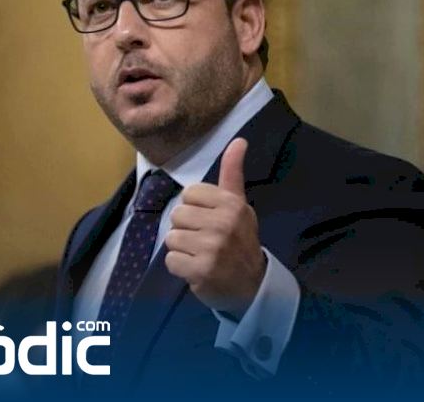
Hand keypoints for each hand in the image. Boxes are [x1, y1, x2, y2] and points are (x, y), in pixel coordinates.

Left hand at [164, 137, 266, 318]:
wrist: (253, 284)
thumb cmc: (240, 240)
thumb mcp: (239, 204)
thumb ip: (232, 173)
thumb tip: (239, 140)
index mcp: (231, 204)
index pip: (189, 194)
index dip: (195, 208)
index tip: (211, 220)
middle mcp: (223, 223)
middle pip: (177, 215)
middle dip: (187, 229)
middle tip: (206, 241)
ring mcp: (212, 248)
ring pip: (171, 238)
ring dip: (183, 250)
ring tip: (202, 255)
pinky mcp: (201, 270)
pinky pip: (171, 260)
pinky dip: (180, 268)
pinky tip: (198, 269)